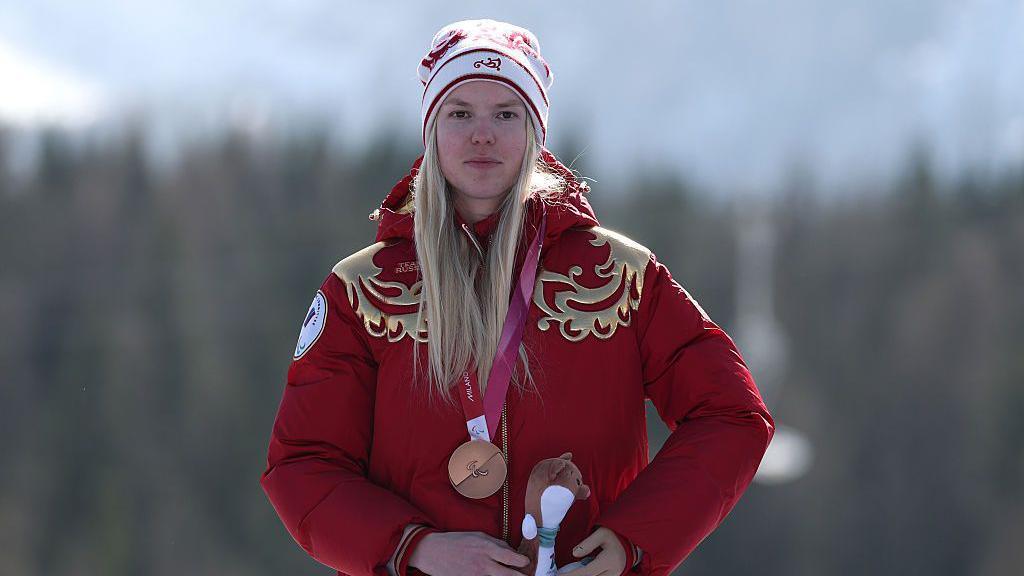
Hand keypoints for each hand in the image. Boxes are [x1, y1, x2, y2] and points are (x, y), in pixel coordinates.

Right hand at [408, 530, 529, 575]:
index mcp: (486, 548)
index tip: (525, 563)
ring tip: (508, 574)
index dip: (522, 562)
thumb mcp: (478, 536)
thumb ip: (497, 544)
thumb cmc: (456, 541)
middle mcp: (483, 564)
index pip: (512, 557)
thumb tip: (512, 552)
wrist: (433, 552)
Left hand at [561, 527, 626, 575]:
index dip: (572, 575)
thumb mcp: (601, 533)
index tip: (560, 575)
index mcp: (609, 560)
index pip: (587, 572)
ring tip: (569, 574)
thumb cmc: (615, 536)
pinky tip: (579, 574)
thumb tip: (574, 554)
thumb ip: (587, 543)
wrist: (631, 543)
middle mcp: (613, 572)